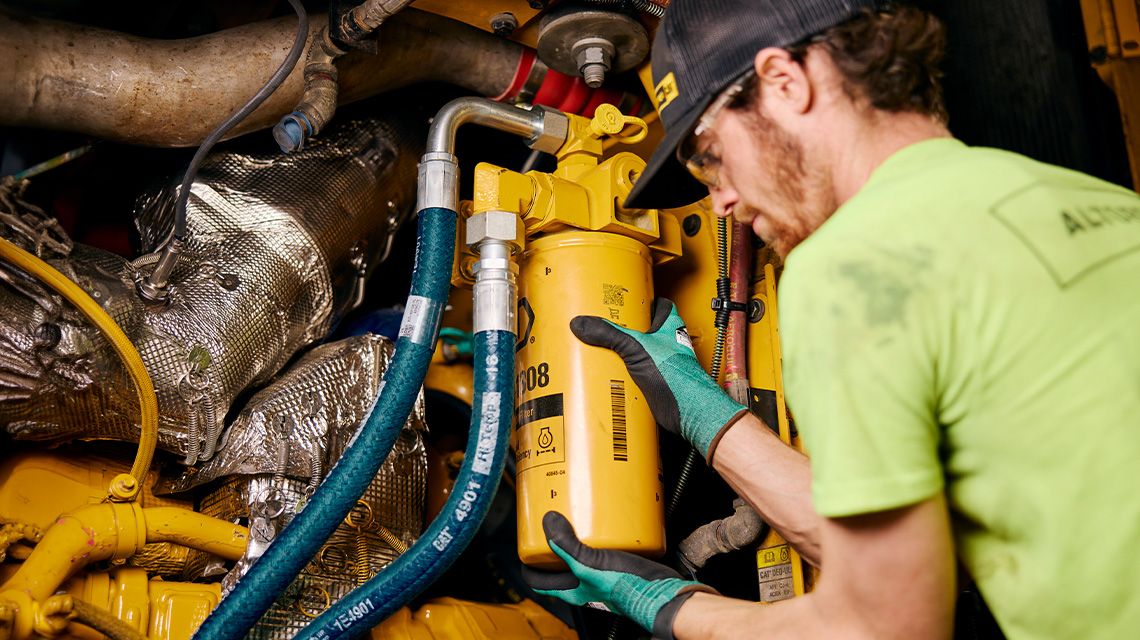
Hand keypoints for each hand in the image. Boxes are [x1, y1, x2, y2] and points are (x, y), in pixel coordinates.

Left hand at [522, 512, 713, 638]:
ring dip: (575, 537)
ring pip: (581, 555)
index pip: (539, 580)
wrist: (662, 592)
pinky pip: (603, 549)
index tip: (524, 543)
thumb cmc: (628, 588)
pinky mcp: (618, 566)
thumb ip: (568, 547)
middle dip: (551, 545)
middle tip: (549, 522)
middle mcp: (585, 584)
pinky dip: (599, 535)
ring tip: (574, 515)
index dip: (527, 563)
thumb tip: (548, 523)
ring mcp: (601, 575)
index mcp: (573, 589)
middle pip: (558, 565)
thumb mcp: (592, 565)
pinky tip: (604, 521)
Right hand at [571, 298, 747, 461]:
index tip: (626, 298)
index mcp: (669, 326)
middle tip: (606, 326)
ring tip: (603, 350)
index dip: (646, 300)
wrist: (689, 411)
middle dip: (627, 330)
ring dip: (624, 355)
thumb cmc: (679, 376)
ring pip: (640, 353)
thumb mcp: (636, 347)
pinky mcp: (655, 383)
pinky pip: (636, 376)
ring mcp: (661, 363)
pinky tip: (612, 377)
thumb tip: (584, 323)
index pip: (659, 305)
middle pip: (645, 330)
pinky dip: (625, 377)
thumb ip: (610, 333)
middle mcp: (666, 343)